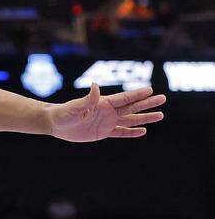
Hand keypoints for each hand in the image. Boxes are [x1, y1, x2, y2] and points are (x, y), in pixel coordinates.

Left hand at [49, 83, 164, 141]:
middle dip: (147, 103)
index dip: (137, 94)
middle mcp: (108, 111)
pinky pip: (121, 132)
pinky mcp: (103, 132)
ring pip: (130, 119)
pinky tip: (143, 130)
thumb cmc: (63, 113)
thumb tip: (95, 85)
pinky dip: (132, 132)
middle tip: (163, 99)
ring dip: (145, 118)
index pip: (124, 98)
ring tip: (160, 115)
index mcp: (103, 103)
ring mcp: (107, 121)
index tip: (151, 90)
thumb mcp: (75, 107)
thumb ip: (88, 99)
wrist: (55, 124)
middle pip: (132, 107)